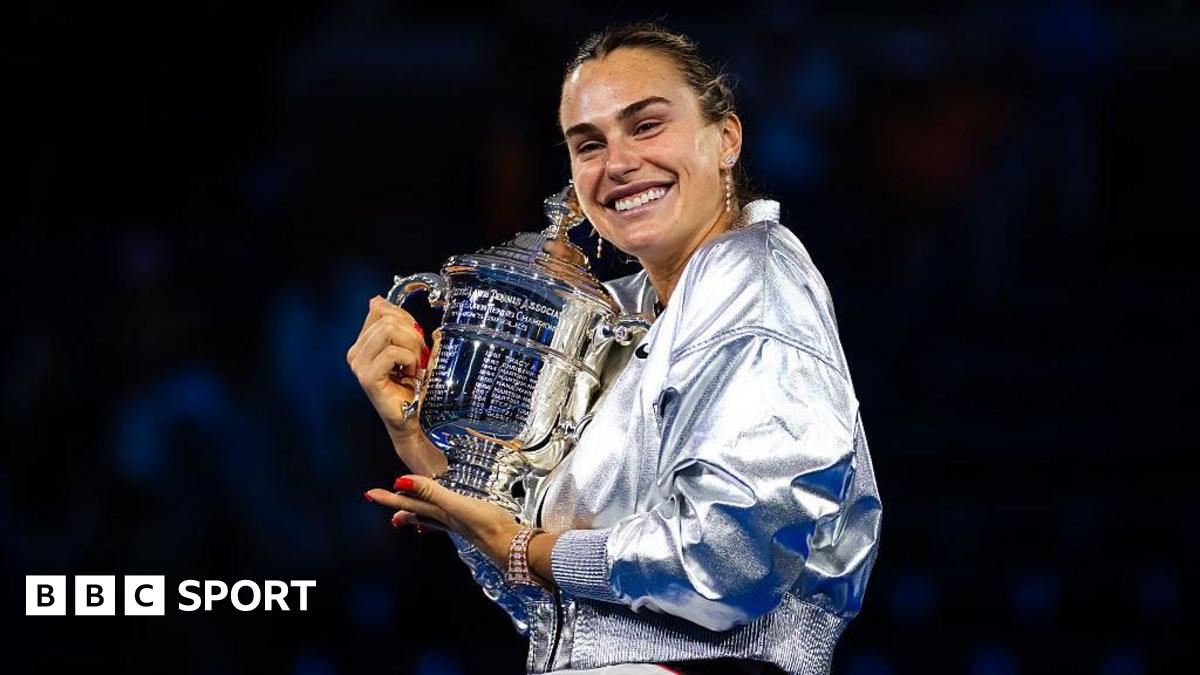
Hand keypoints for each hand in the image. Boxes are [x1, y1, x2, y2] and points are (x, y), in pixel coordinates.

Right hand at [346, 296, 430, 441]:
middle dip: (412, 333)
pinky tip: (411, 374)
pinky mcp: (367, 378)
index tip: (415, 336)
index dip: (405, 317)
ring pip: (389, 331)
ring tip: (414, 365)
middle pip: (387, 318)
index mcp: (363, 343)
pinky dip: (409, 360)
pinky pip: (392, 353)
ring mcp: (359, 366)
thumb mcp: (410, 347)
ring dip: (411, 346)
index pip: (380, 309)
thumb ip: (398, 325)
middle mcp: (356, 353)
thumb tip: (378, 299)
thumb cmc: (415, 385)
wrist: (416, 420)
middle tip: (419, 355)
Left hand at [364, 476, 522, 568]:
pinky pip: (447, 522)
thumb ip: (431, 493)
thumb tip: (400, 482)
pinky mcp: (473, 526)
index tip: (369, 494)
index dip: (390, 497)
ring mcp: (459, 524)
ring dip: (415, 514)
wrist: (511, 546)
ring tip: (402, 516)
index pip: (409, 503)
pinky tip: (446, 522)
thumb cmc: (486, 525)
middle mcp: (445, 520)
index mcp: (439, 513)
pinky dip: (439, 519)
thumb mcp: (457, 504)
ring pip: (430, 518)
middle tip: (380, 502)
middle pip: (415, 511)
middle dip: (397, 506)